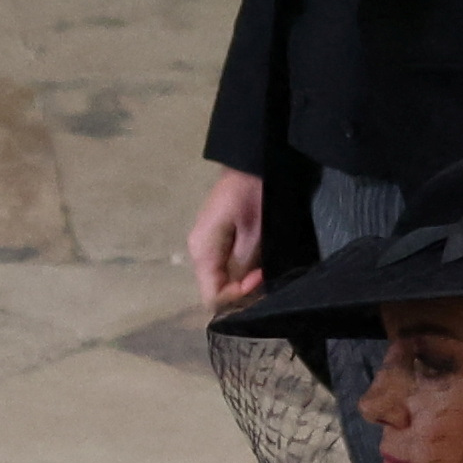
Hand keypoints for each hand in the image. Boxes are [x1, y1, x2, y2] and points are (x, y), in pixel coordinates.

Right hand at [183, 164, 271, 314]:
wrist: (251, 165)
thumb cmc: (253, 194)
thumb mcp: (254, 232)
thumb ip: (244, 264)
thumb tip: (245, 291)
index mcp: (203, 251)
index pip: (213, 297)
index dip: (238, 297)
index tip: (260, 278)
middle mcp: (199, 254)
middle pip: (214, 292)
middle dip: (241, 295)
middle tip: (264, 279)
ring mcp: (204, 249)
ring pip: (219, 283)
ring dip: (241, 286)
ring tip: (262, 274)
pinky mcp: (214, 244)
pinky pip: (223, 270)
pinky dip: (239, 275)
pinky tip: (256, 267)